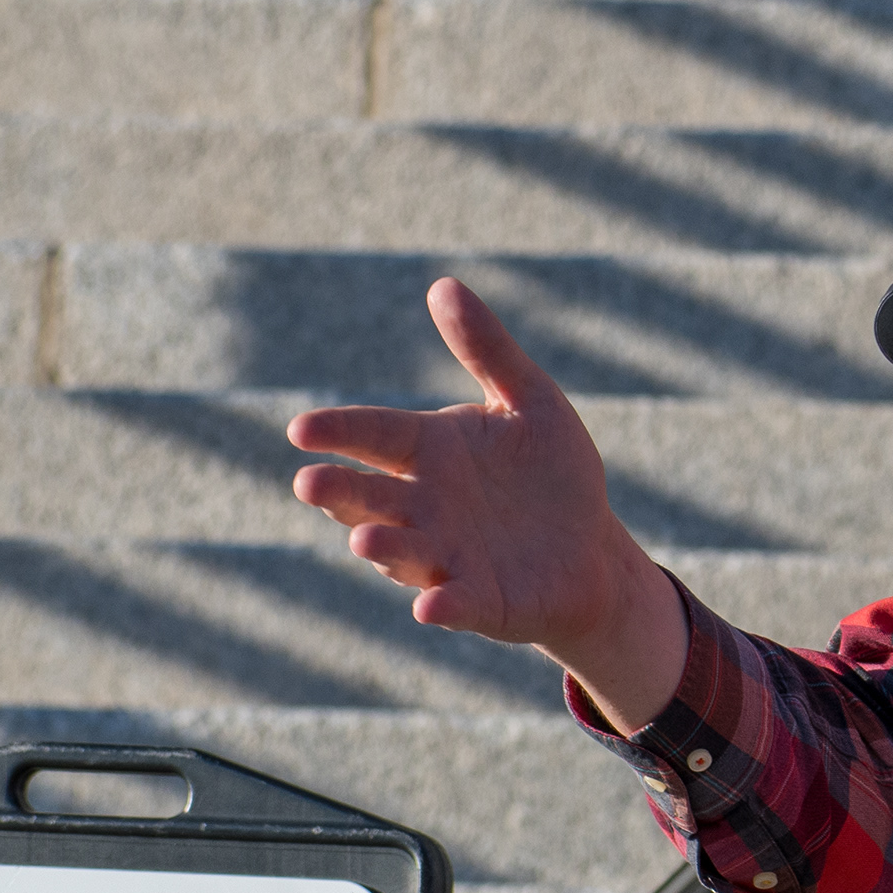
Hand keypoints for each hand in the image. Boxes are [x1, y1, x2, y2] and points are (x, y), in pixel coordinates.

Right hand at [287, 278, 684, 727]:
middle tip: (309, 484)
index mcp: (429, 451)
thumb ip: (487, 349)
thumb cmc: (551, 472)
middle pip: (370, 497)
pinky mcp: (480, 601)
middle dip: (340, 493)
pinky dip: (444, 606)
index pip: (373, 434)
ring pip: (403, 552)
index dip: (338, 432)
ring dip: (384, 549)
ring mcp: (446, 557)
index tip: (300, 429)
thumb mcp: (529, 401)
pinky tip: (431, 608)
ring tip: (364, 543)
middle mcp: (424, 506)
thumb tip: (443, 284)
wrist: (592, 548)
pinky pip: (457, 604)